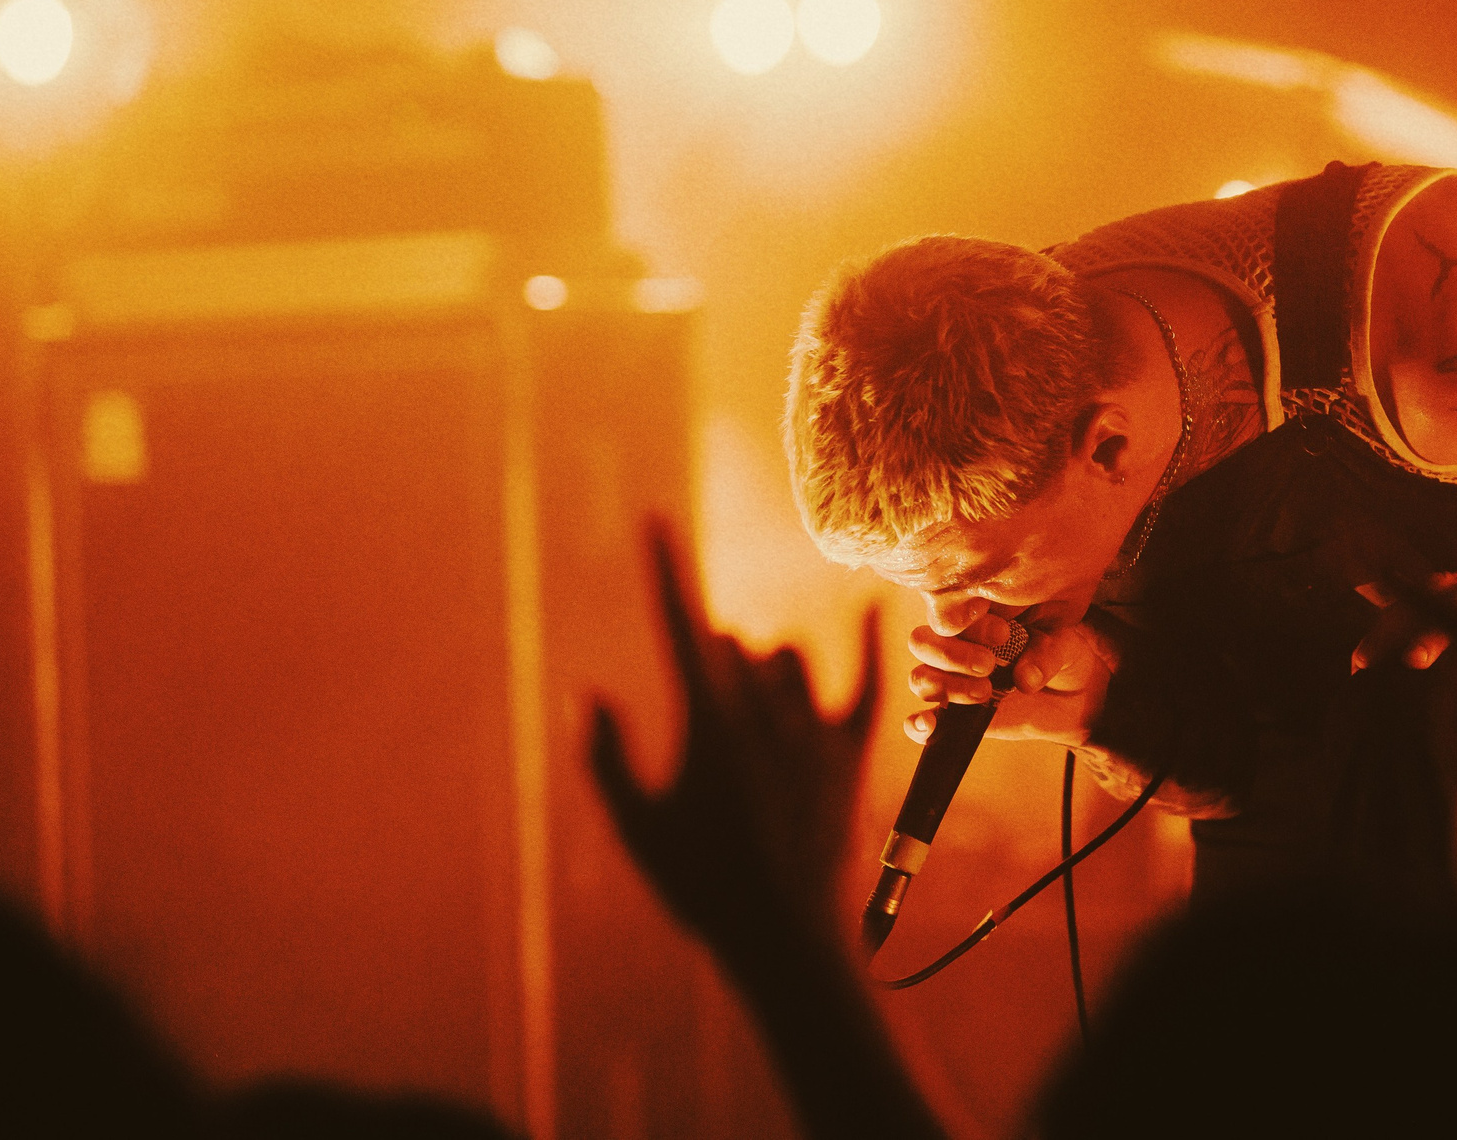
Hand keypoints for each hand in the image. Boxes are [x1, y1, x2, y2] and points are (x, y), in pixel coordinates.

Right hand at [588, 520, 879, 972]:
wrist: (785, 937)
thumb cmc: (700, 886)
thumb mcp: (637, 827)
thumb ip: (607, 758)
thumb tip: (587, 693)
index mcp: (708, 722)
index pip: (681, 624)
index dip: (666, 568)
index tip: (657, 519)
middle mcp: (766, 713)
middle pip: (731, 646)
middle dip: (709, 660)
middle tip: (704, 723)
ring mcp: (815, 730)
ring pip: (785, 660)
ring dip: (761, 668)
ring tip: (748, 716)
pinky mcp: (854, 752)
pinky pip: (867, 680)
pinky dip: (867, 640)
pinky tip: (869, 604)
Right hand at [904, 616, 1112, 748]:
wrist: (1073, 692)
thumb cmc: (1062, 654)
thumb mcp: (1063, 645)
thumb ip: (1045, 654)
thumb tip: (1023, 679)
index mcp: (977, 617)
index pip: (951, 613)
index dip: (970, 625)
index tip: (1003, 634)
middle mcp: (956, 646)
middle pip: (922, 642)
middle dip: (952, 654)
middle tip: (989, 665)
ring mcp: (952, 681)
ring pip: (921, 678)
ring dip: (948, 686)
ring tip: (985, 692)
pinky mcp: (954, 715)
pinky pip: (920, 721)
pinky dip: (918, 723)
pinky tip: (930, 724)